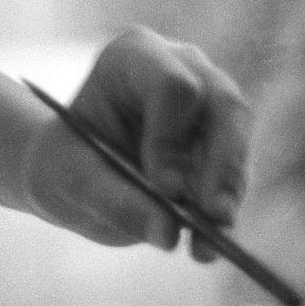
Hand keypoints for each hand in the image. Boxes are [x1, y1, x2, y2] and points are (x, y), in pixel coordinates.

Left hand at [24, 26, 249, 254]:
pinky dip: (224, 214)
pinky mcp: (226, 145)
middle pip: (222, 104)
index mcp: (134, 57)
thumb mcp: (72, 179)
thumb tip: (167, 231)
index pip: (171, 84)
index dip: (172, 135)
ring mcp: (210, 104)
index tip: (163, 188)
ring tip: (205, 246)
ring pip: (238, 142)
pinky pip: (237, 177)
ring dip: (227, 194)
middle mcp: (183, 69)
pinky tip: (206, 248)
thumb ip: (114, 199)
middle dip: (220, 163)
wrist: (76, 175)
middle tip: (210, 215)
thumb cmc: (66, 162)